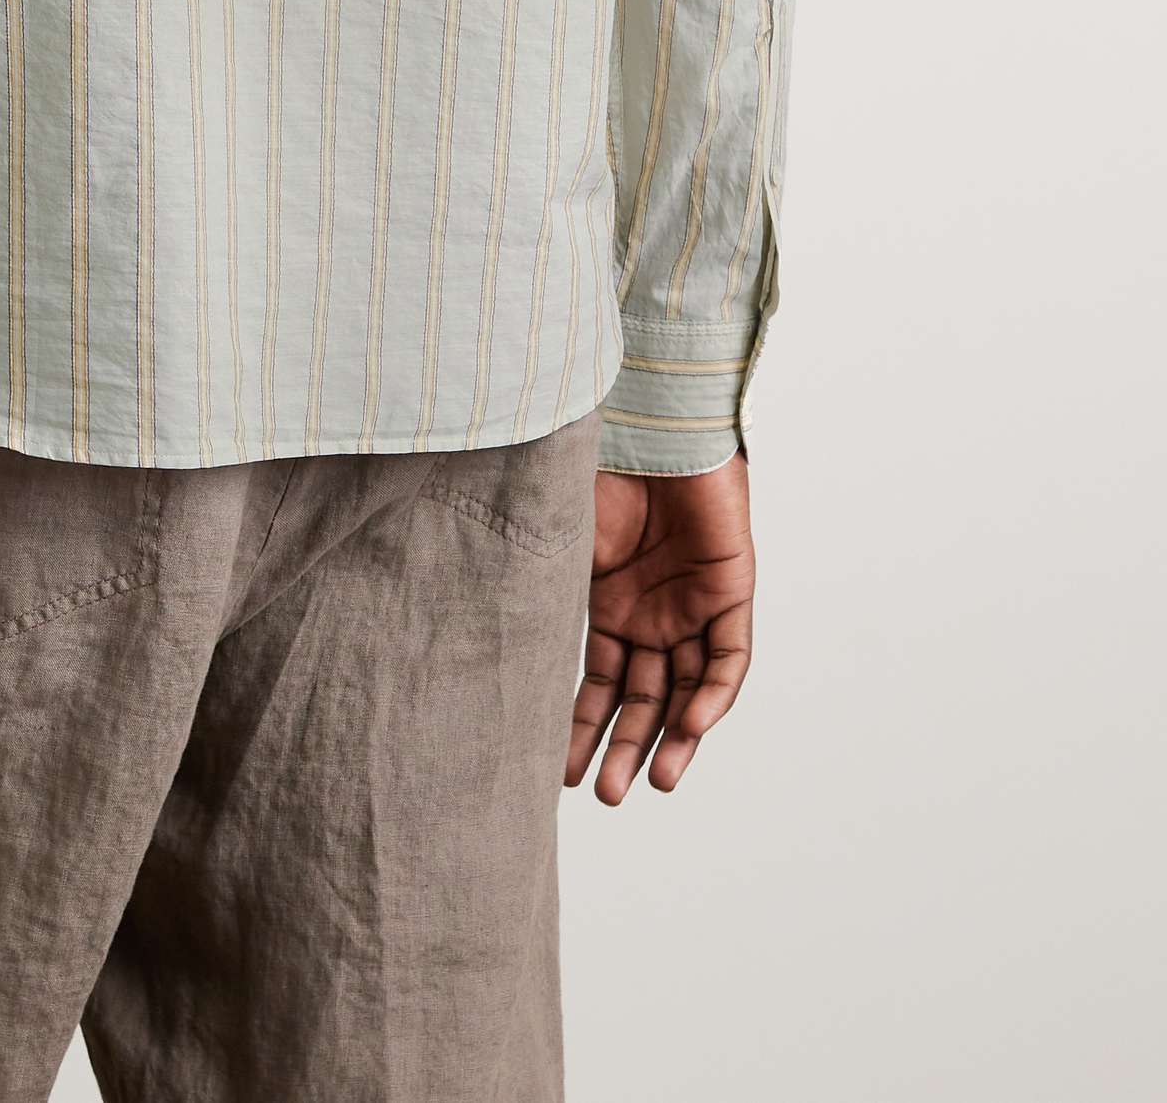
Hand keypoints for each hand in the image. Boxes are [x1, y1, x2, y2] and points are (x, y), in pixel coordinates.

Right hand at [566, 453, 754, 802]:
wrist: (649, 421)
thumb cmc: (594, 467)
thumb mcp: (560, 543)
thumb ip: (545, 592)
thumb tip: (486, 643)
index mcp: (607, 603)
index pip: (599, 682)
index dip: (580, 727)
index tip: (560, 773)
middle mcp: (650, 612)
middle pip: (642, 696)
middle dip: (624, 747)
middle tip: (607, 796)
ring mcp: (690, 603)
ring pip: (688, 688)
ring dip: (673, 736)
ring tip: (654, 783)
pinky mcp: (730, 587)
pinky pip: (729, 656)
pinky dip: (714, 693)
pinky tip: (692, 726)